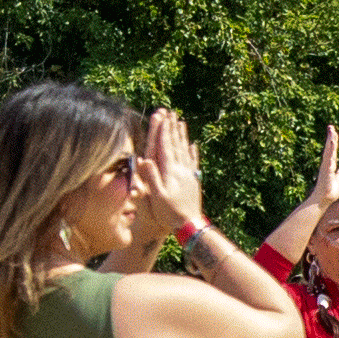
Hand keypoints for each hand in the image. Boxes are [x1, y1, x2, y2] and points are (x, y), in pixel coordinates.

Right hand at [142, 108, 209, 231]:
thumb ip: (151, 178)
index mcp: (169, 171)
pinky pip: (194, 162)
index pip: (164, 146)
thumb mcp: (156, 197)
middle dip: (173, 128)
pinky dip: (193, 152)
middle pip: (176, 144)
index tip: (162, 117)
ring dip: (183, 135)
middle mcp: (181, 169)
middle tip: (172, 113)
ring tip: (182, 122)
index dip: (163, 131)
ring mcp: (189, 174)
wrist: (190, 224)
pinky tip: (193, 145)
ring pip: (186, 150)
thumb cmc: (169, 213)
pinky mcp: (194, 180)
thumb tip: (144, 160)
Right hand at [311, 122, 338, 213]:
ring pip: (329, 152)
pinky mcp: (327, 172)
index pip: (332, 151)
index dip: (333, 141)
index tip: (333, 132)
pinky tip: (332, 146)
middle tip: (331, 126)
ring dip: (330, 142)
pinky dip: (331, 153)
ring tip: (332, 132)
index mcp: (329, 166)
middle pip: (329, 148)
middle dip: (330, 137)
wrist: (322, 200)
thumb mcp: (337, 181)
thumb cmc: (328, 192)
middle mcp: (326, 165)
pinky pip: (330, 160)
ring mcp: (326, 168)